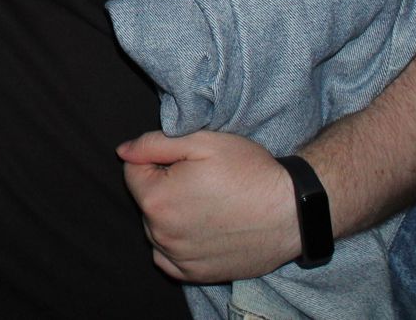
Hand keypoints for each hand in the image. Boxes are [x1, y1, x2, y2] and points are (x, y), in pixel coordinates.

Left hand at [117, 130, 299, 282]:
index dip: (157, 160)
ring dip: (170, 214)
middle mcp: (162, 234)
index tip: (185, 162)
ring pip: (156, 228)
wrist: (293, 211)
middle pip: (145, 201)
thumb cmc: (249, 172)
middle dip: (162, 186)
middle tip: (200, 180)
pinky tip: (200, 228)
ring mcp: (179, 258)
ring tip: (206, 203)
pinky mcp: (197, 274)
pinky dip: (176, 243)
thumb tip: (123, 152)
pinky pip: (168, 258)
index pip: (132, 171)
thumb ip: (154, 144)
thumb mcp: (202, 141)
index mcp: (157, 199)